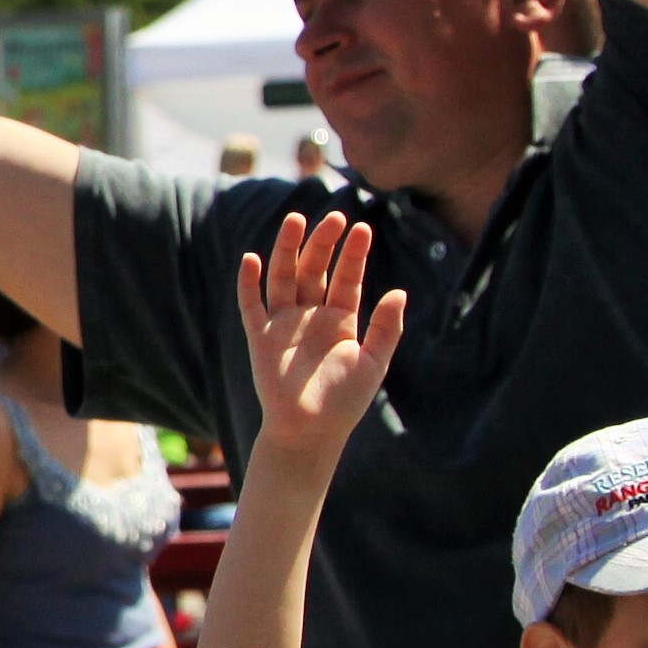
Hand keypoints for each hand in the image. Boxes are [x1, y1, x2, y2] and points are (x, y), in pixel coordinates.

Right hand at [231, 212, 411, 466]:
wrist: (311, 431)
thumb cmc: (344, 402)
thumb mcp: (374, 363)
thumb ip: (386, 328)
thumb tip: (399, 292)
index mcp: (341, 319)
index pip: (348, 277)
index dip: (354, 254)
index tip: (362, 229)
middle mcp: (311, 315)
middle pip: (315, 269)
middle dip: (322, 243)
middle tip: (334, 216)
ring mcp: (284, 324)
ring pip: (284, 277)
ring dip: (287, 250)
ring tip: (295, 220)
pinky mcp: (261, 337)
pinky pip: (252, 306)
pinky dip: (248, 283)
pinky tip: (251, 259)